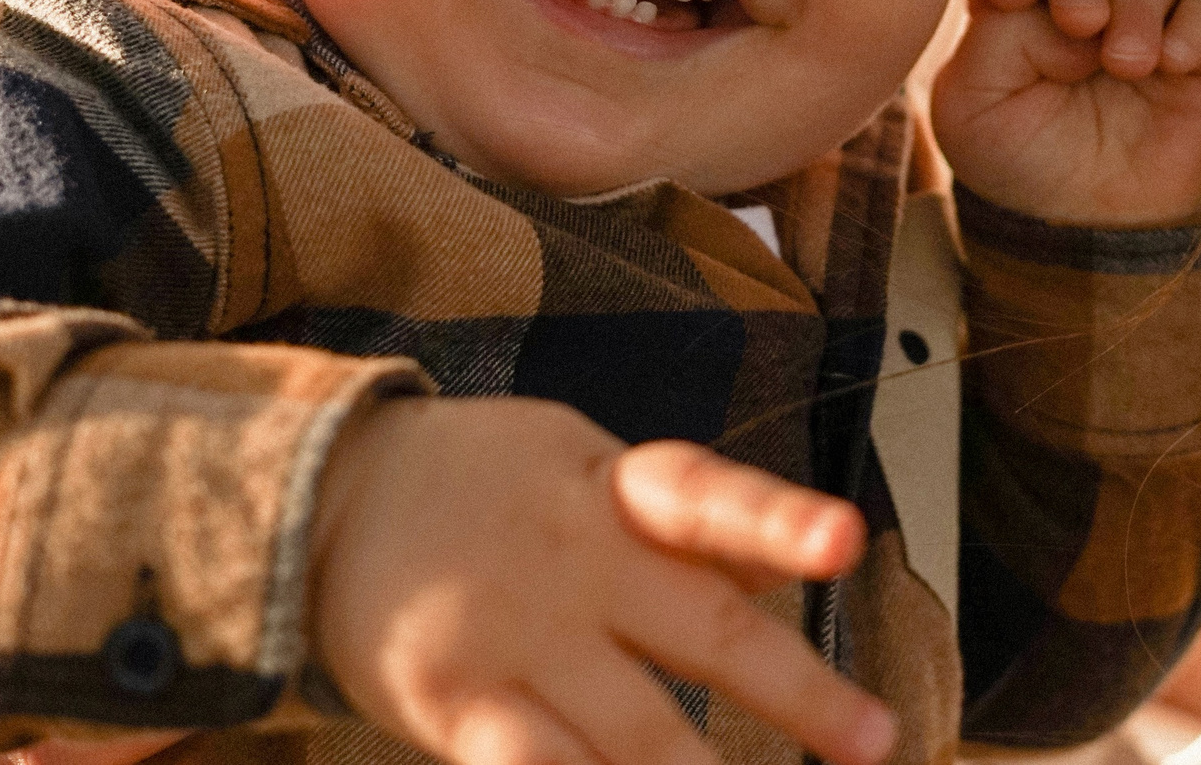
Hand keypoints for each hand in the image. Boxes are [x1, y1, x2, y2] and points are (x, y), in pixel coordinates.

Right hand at [311, 398, 894, 764]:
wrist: (320, 492)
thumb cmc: (481, 484)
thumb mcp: (584, 463)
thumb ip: (684, 517)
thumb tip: (788, 557)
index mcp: (612, 490)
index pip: (709, 497)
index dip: (779, 519)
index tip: (846, 543)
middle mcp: (577, 562)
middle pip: (705, 633)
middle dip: (801, 694)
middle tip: (879, 741)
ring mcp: (517, 638)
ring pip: (635, 733)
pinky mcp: (455, 704)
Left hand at [933, 0, 1200, 227]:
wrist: (1091, 227)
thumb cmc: (1023, 160)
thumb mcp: (972, 105)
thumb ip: (994, 36)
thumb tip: (1061, 6)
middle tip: (1080, 22)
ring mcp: (1151, 10)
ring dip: (1137, 1)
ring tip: (1126, 63)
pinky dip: (1197, 21)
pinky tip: (1174, 62)